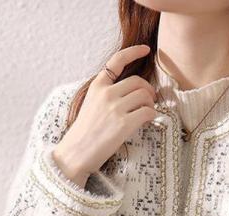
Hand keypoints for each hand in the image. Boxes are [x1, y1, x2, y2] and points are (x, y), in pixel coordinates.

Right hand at [53, 44, 157, 186]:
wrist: (76, 153)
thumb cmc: (86, 133)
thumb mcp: (92, 105)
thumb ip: (108, 95)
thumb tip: (134, 94)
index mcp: (97, 86)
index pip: (116, 61)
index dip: (133, 52)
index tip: (145, 50)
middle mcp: (106, 93)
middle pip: (138, 82)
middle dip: (148, 91)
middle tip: (149, 101)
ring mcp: (115, 108)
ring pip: (145, 96)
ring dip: (151, 104)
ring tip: (146, 113)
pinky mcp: (124, 124)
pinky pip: (148, 112)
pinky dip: (152, 116)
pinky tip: (147, 121)